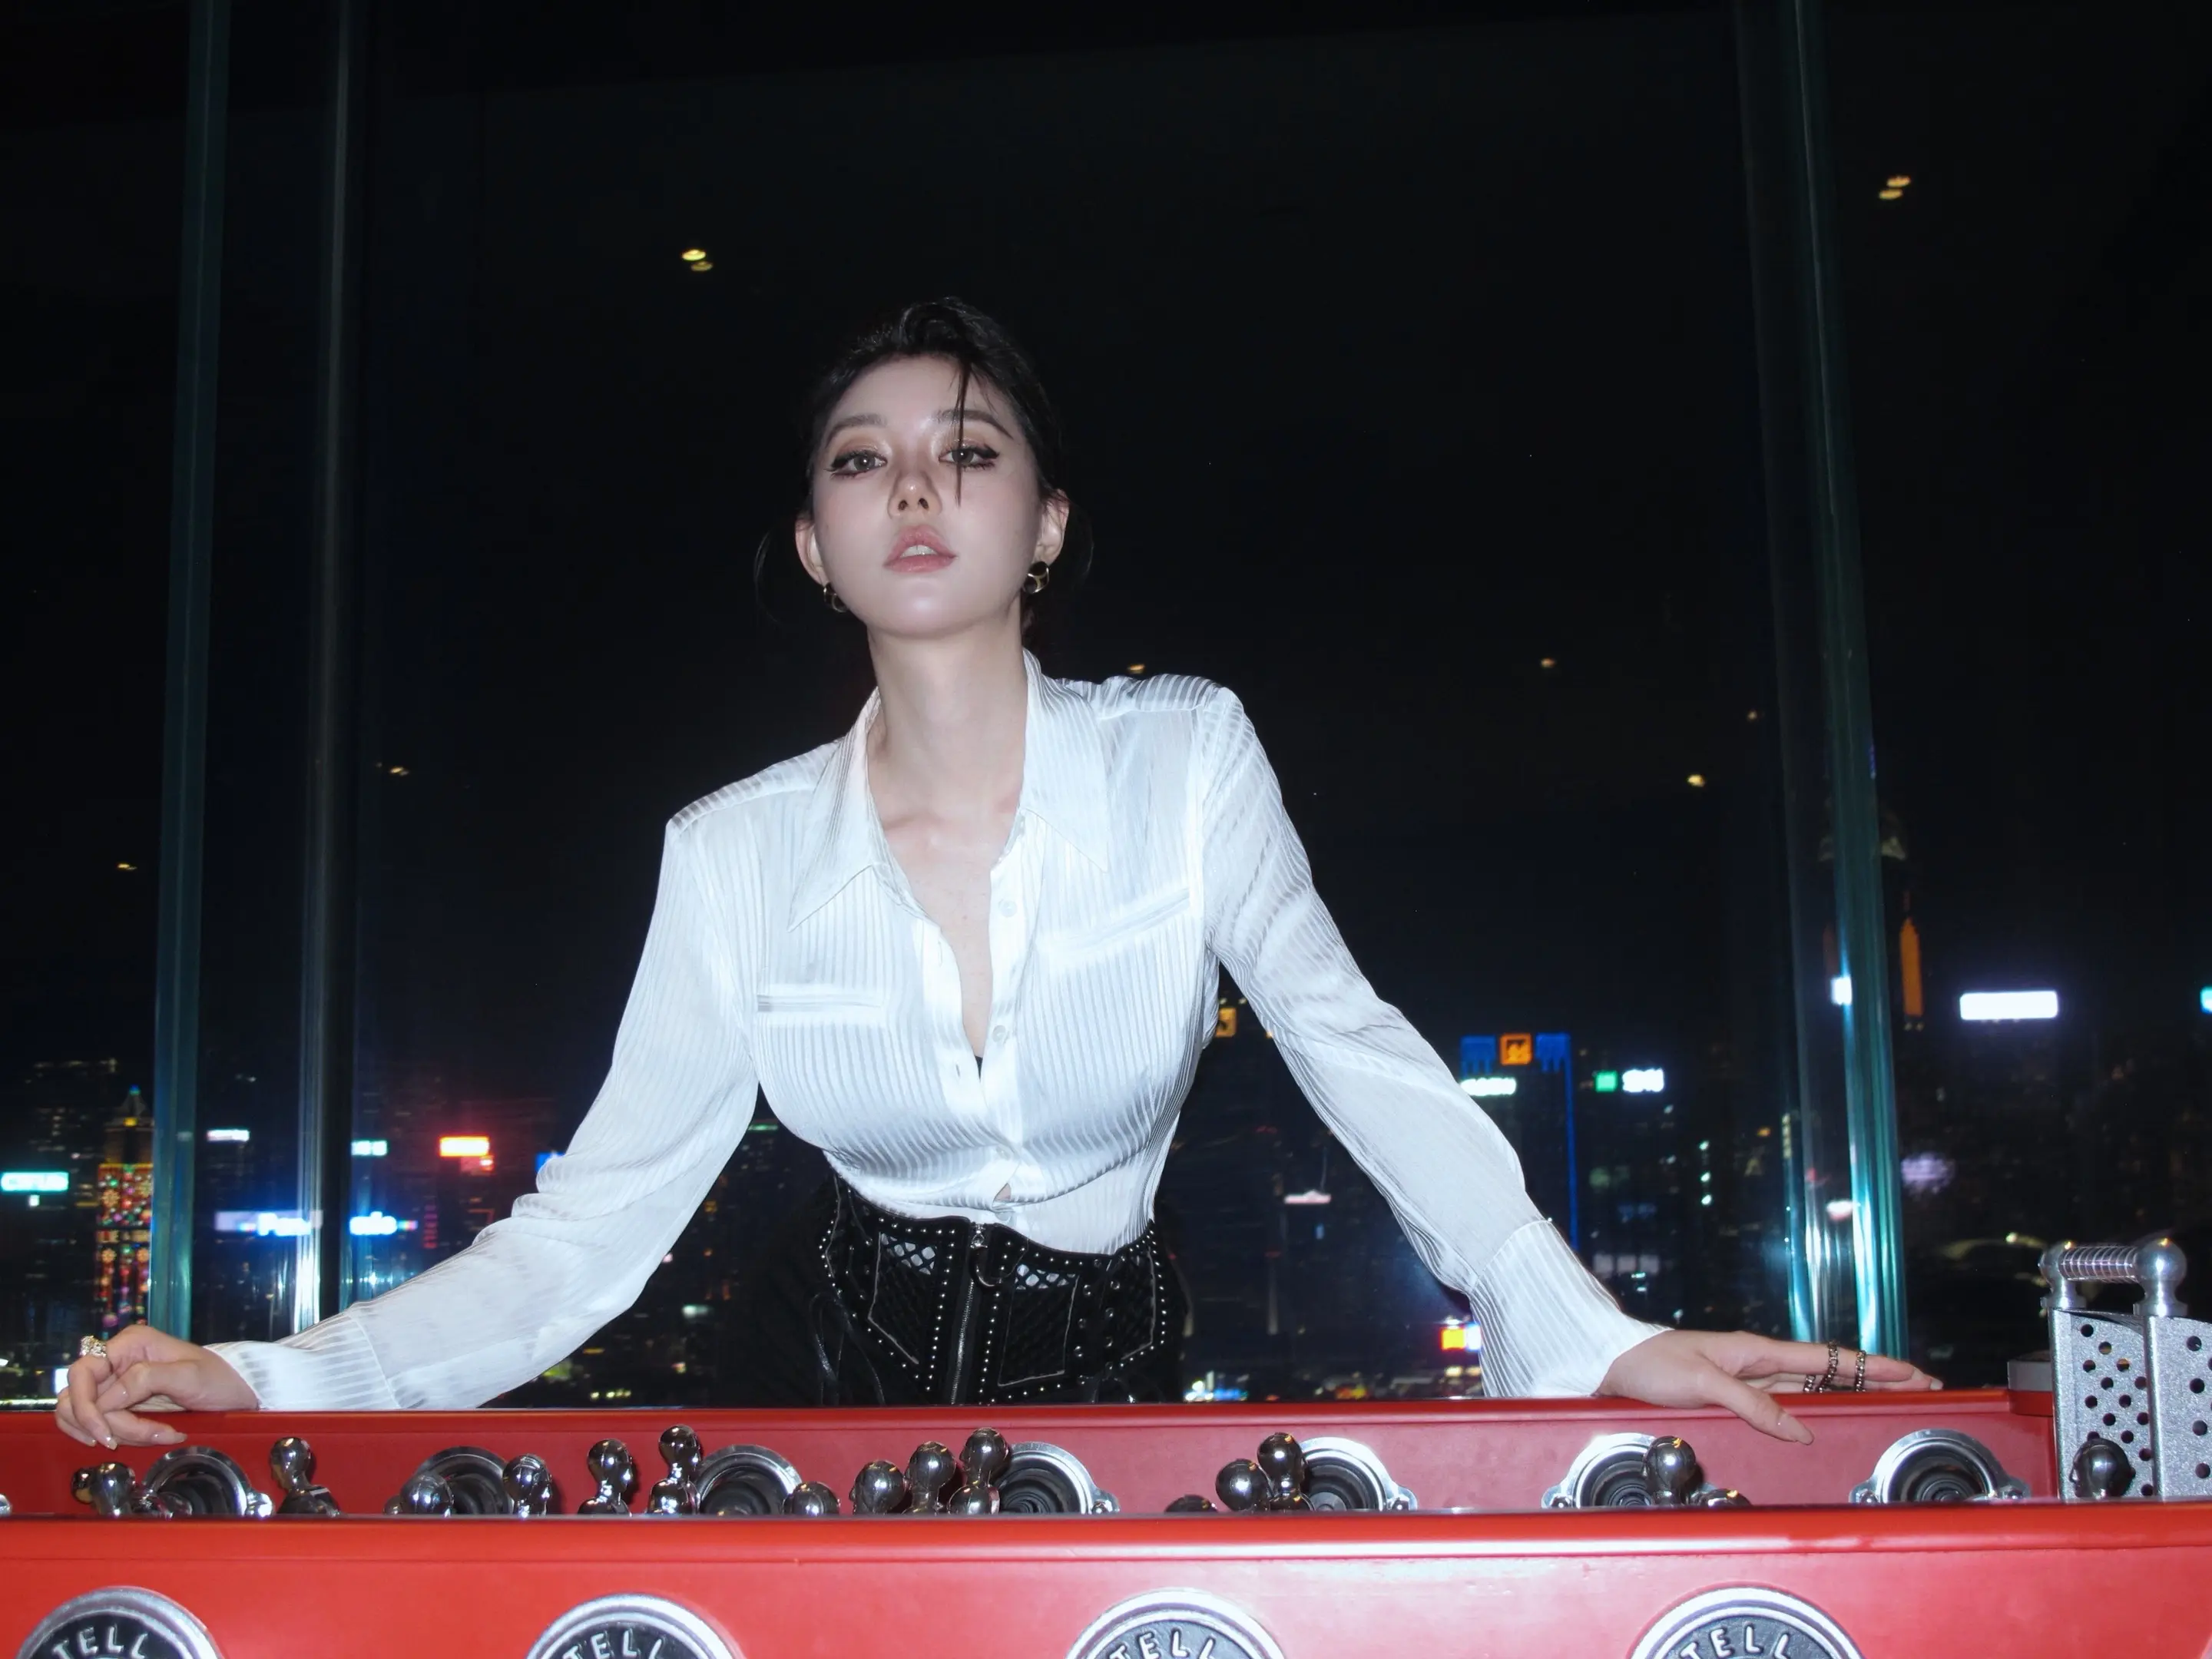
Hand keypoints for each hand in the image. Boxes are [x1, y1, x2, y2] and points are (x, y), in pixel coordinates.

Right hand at [55, 1324, 258, 1448]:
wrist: (236, 1393)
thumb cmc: (218, 1378)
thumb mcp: (188, 1376)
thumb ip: (146, 1379)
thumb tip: (106, 1399)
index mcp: (130, 1344)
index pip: (81, 1373)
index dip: (85, 1407)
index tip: (105, 1434)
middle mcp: (117, 1360)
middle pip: (80, 1399)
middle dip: (107, 1424)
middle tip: (143, 1435)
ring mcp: (117, 1382)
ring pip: (87, 1415)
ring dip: (116, 1432)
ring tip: (155, 1434)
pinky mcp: (122, 1403)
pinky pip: (101, 1423)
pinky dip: (118, 1435)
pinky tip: (148, 1436)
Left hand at [1597, 1329, 1938, 1442]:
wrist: (1615, 1365)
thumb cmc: (1652, 1365)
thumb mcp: (1703, 1384)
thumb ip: (1753, 1406)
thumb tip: (1800, 1429)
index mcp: (1758, 1351)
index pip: (1831, 1357)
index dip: (1876, 1366)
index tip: (1916, 1373)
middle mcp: (1761, 1363)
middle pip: (1833, 1370)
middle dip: (1880, 1377)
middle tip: (1924, 1389)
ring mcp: (1752, 1379)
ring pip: (1816, 1386)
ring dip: (1854, 1392)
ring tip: (1893, 1400)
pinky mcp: (1738, 1395)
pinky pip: (1789, 1402)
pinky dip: (1818, 1408)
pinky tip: (1832, 1419)